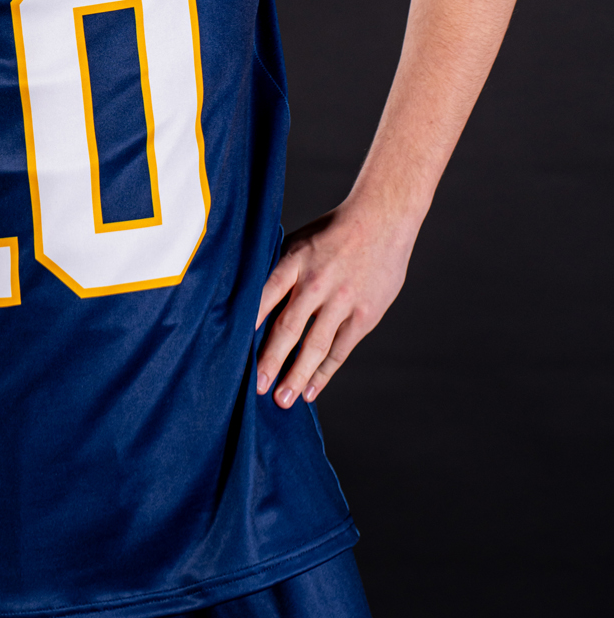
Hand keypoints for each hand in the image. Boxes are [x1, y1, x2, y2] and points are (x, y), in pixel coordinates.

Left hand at [254, 201, 415, 407]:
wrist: (383, 218)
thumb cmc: (333, 231)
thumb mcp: (299, 240)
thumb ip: (278, 269)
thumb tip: (247, 298)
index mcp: (294, 260)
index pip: (265, 296)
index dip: (249, 325)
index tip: (233, 350)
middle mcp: (317, 282)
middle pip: (288, 327)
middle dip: (270, 360)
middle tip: (256, 387)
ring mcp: (343, 300)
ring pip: (315, 345)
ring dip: (297, 375)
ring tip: (283, 399)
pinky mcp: (364, 314)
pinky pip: (340, 349)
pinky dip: (324, 372)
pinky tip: (311, 389)